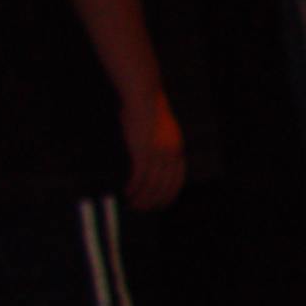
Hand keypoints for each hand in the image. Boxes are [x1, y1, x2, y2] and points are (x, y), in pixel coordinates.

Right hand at [122, 90, 184, 210]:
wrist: (144, 96)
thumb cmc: (148, 110)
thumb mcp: (162, 131)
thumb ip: (161, 145)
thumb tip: (151, 159)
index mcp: (179, 150)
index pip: (178, 181)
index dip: (169, 195)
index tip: (161, 205)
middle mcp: (172, 155)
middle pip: (165, 186)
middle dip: (154, 201)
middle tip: (143, 209)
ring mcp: (158, 154)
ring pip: (151, 185)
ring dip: (141, 198)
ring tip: (133, 205)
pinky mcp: (143, 152)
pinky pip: (139, 177)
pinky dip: (133, 188)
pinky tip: (127, 193)